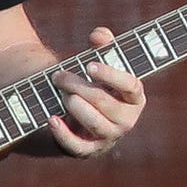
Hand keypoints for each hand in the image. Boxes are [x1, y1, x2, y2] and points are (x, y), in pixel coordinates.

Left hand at [48, 25, 146, 158]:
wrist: (80, 112)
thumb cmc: (95, 83)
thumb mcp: (100, 61)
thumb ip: (103, 44)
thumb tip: (98, 36)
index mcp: (135, 97)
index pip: (131, 86)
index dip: (112, 76)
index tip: (90, 65)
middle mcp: (127, 120)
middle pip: (106, 103)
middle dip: (80, 87)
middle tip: (60, 76)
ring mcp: (109, 137)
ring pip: (96, 124)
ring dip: (75, 107)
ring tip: (62, 94)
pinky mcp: (90, 150)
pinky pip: (78, 147)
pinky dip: (63, 134)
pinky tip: (51, 119)